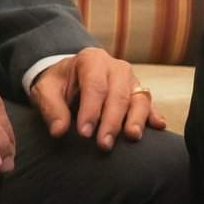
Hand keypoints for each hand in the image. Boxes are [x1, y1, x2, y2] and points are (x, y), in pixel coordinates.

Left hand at [30, 47, 160, 148]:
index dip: (91, 110)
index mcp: (92, 60)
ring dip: (136, 119)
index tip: (84, 133)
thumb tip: (59, 130)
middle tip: (103, 144)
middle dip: (112, 121)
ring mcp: (131, 79)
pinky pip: (149, 104)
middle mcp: (116, 67)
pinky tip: (158, 125)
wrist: (72, 76)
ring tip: (132, 136)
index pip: (95, 86)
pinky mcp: (140, 92)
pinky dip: (154, 115)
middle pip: (119, 94)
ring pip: (139, 98)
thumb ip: (51, 108)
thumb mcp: (45, 90)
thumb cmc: (59, 83)